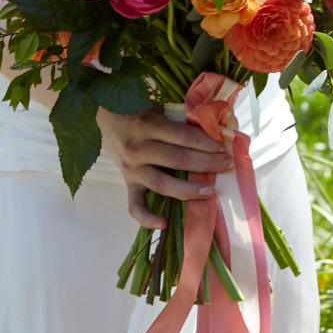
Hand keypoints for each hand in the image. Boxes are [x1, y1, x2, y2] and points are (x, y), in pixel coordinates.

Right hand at [96, 106, 234, 229]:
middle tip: (226, 165)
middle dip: (206, 163)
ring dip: (189, 189)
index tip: (224, 148)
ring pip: (163, 184)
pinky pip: (135, 205)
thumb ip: (178, 121)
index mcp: (148, 126)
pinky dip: (147, 218)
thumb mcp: (157, 109)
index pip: (184, 137)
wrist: (105, 116)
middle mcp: (138, 149)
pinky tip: (164, 224)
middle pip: (178, 160)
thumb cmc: (137, 111)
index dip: (207, 143)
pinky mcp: (127, 183)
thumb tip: (211, 130)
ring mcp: (131, 169)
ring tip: (211, 191)